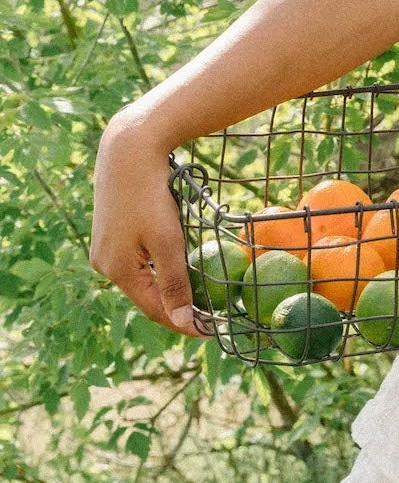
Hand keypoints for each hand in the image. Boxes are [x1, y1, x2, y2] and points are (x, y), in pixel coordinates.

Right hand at [90, 116, 205, 337]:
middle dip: (175, 307)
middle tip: (208, 316)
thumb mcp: (167, 241)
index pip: (154, 310)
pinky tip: (176, 265)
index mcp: (116, 271)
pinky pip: (137, 260)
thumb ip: (174, 283)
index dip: (183, 323)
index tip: (211, 332)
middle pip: (146, 295)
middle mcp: (104, 264)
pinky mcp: (111, 232)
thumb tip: (183, 323)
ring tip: (197, 296)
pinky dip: (158, 267)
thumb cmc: (150, 195)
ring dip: (167, 287)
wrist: (129, 150)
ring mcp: (105, 248)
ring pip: (142, 278)